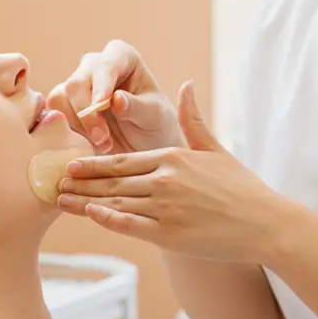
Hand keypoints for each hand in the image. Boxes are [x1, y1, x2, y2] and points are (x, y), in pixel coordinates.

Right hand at [47, 40, 183, 153]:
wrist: (144, 147)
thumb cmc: (155, 124)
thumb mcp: (155, 117)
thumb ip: (136, 107)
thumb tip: (116, 99)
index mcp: (122, 57)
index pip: (107, 65)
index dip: (102, 85)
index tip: (102, 105)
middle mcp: (96, 65)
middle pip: (77, 82)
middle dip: (88, 114)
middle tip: (103, 139)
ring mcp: (77, 83)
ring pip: (60, 98)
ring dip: (79, 125)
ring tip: (104, 144)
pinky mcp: (64, 104)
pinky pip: (54, 114)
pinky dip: (68, 131)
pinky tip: (88, 144)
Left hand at [58, 81, 297, 263]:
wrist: (264, 222)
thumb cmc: (241, 186)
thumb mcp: (214, 148)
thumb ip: (193, 118)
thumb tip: (186, 84)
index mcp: (172, 158)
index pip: (122, 160)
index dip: (92, 163)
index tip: (71, 164)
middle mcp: (164, 180)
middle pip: (112, 181)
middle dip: (80, 182)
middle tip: (53, 181)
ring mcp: (165, 207)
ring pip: (115, 202)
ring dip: (85, 201)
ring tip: (61, 200)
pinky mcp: (169, 233)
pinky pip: (130, 225)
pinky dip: (107, 219)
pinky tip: (90, 215)